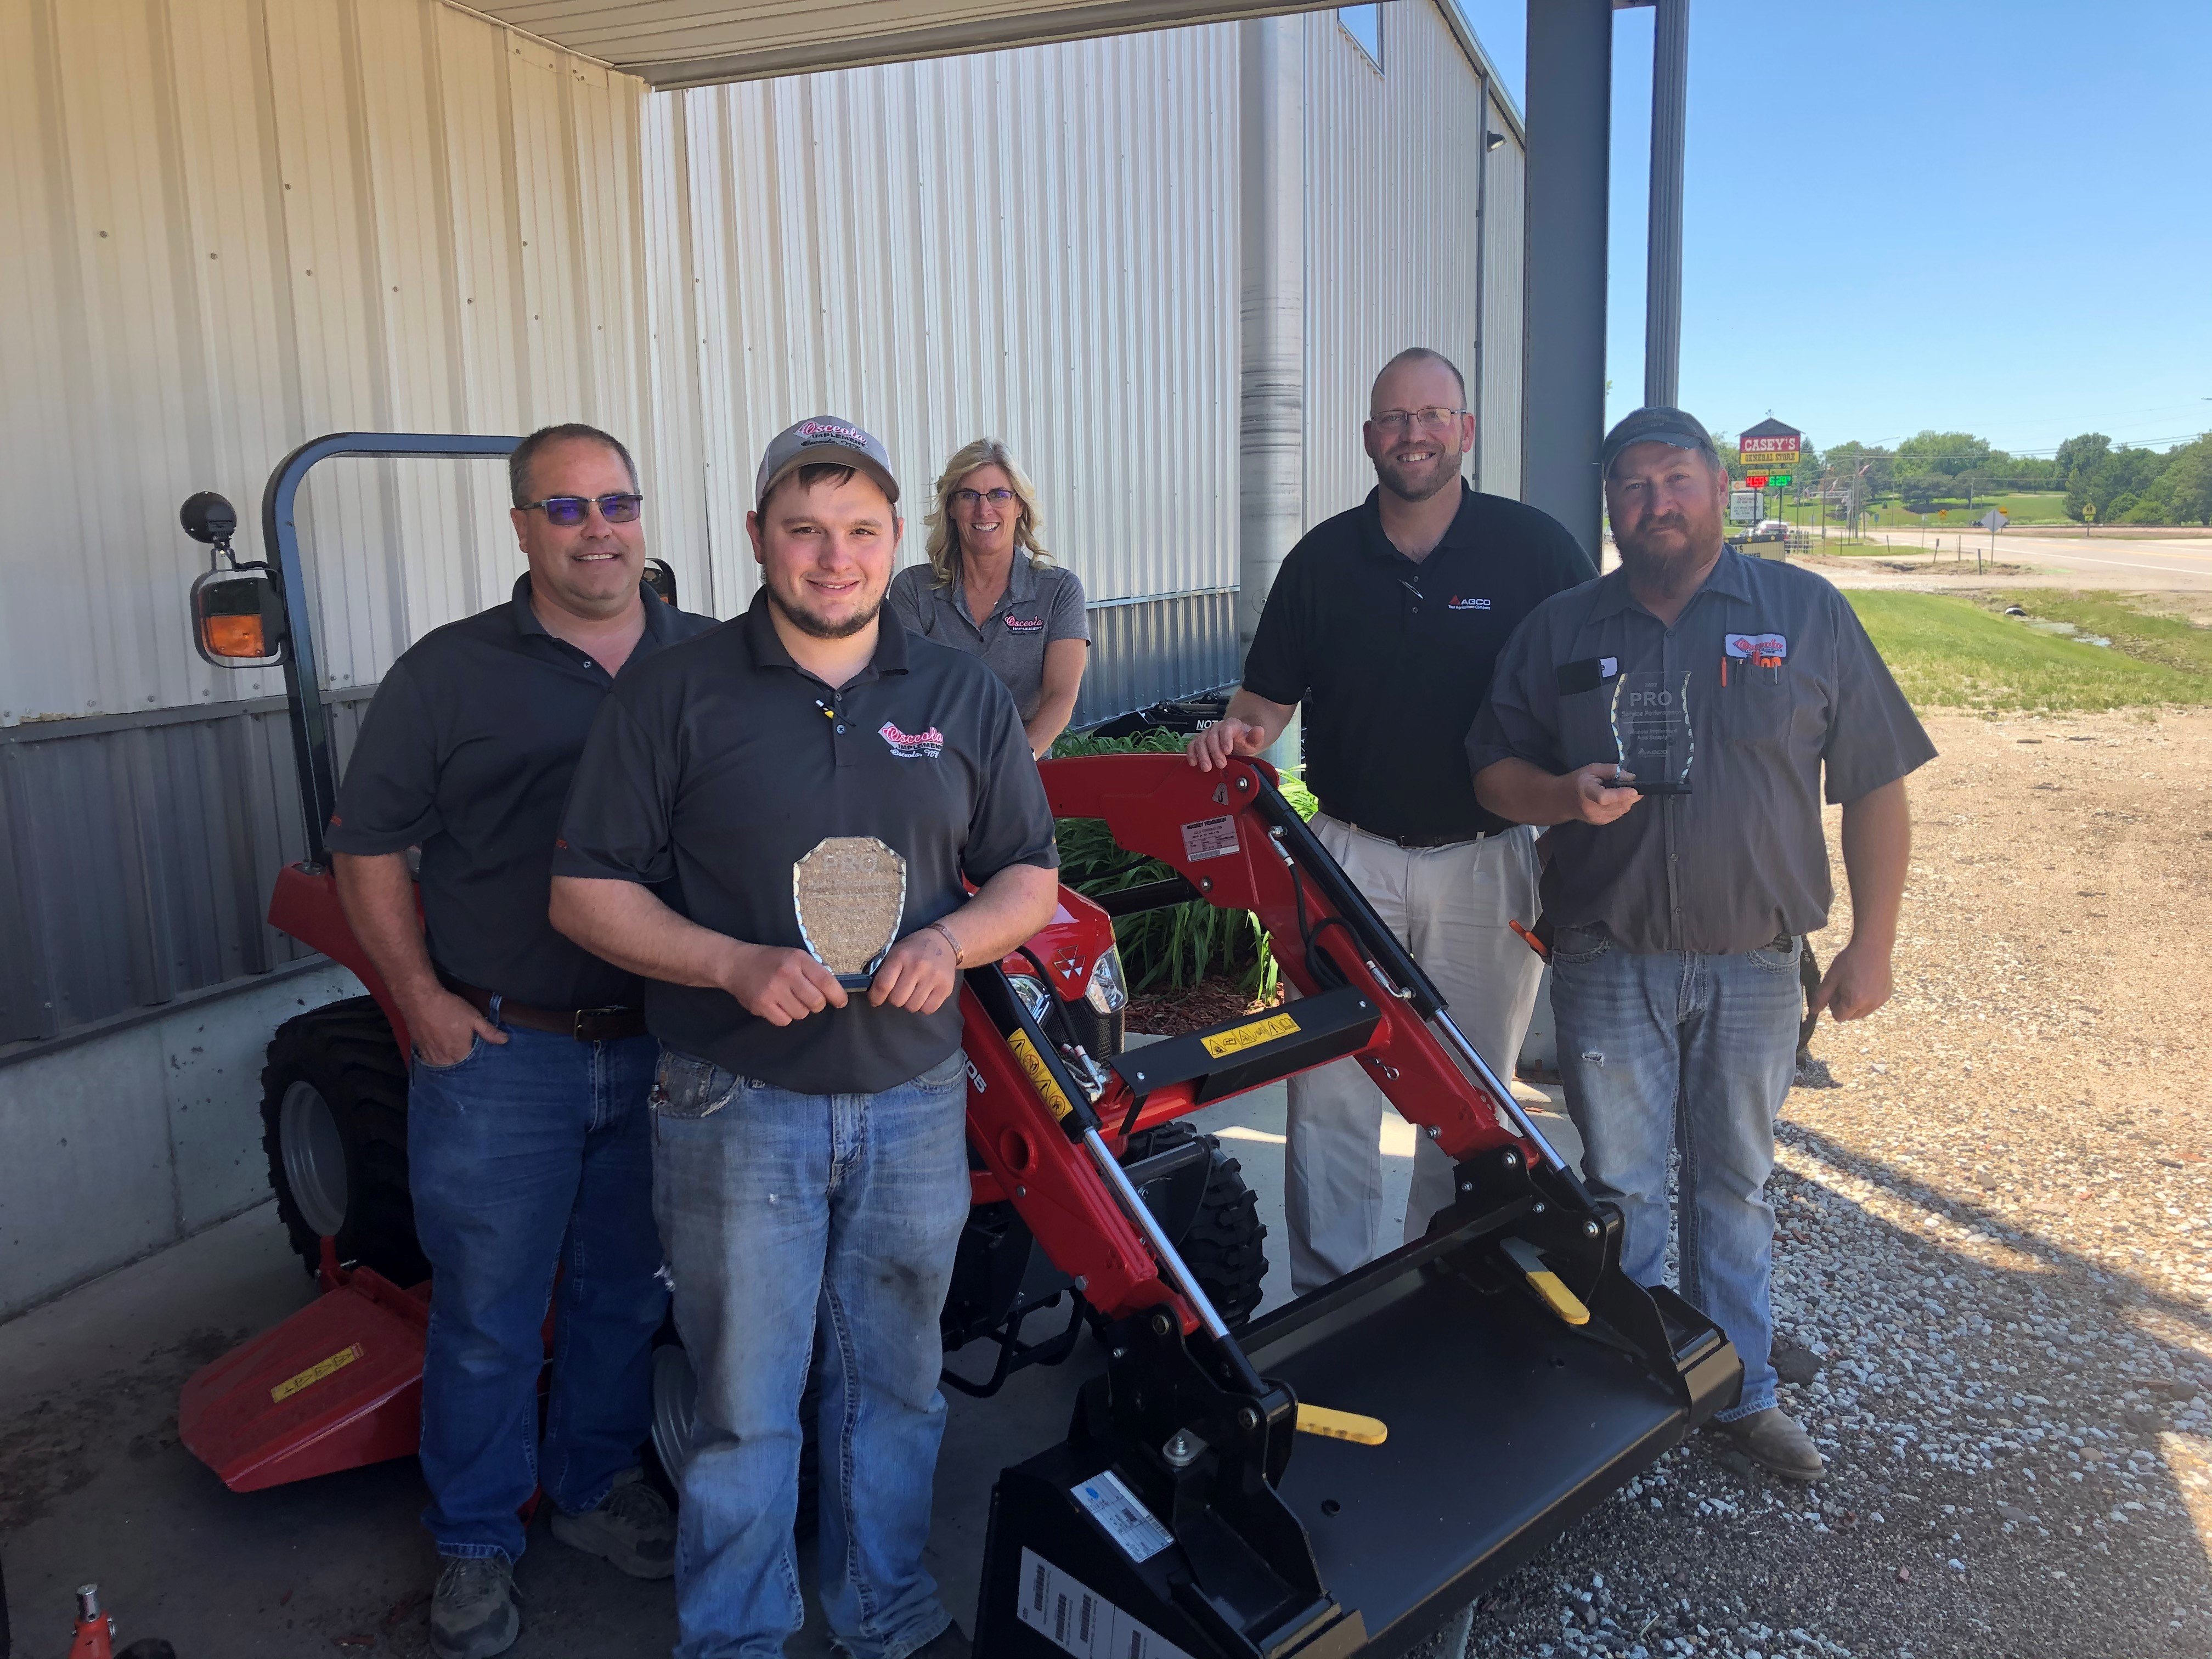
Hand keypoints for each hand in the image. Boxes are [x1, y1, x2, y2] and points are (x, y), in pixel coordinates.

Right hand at [403, 987, 506, 1065]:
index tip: (479, 1058)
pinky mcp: (419, 1049)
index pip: (470, 1066)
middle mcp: (444, 1059)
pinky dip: (436, 1058)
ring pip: (442, 1065)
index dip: (475, 1062)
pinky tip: (440, 1051)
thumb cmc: (448, 1008)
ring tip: (453, 1054)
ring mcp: (429, 1056)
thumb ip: (489, 1031)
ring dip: (448, 1062)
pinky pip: (430, 1060)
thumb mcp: (473, 1017)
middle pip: (456, 1067)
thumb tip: (505, 1040)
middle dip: (461, 1063)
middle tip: (466, 1055)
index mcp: (459, 1054)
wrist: (420, 999)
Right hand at [721, 943, 847, 1025]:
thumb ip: (813, 971)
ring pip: (801, 1014)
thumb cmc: (770, 961)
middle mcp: (786, 974)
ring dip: (799, 1010)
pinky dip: (784, 1016)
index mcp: (798, 959)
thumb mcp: (794, 956)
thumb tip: (834, 992)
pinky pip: (784, 1021)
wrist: (736, 964)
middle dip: (817, 1004)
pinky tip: (777, 1005)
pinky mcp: (761, 1004)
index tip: (841, 1002)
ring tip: (789, 999)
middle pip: (816, 1002)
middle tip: (809, 999)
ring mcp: (772, 990)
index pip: (826, 981)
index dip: (837, 995)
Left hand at [869, 928, 958, 1014]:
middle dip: (895, 998)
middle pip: (897, 1000)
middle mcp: (917, 966)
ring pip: (912, 1007)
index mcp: (901, 956)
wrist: (944, 942)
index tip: (875, 1000)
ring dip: (909, 1003)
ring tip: (912, 992)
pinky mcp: (946, 987)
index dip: (875, 997)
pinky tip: (924, 995)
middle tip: (899, 990)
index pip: (883, 985)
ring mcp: (933, 977)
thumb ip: (885, 970)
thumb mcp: (896, 952)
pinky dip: (923, 1006)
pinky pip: (928, 1010)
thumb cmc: (914, 949)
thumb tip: (874, 993)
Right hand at [1186, 717, 1268, 770]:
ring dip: (1202, 755)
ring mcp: (1207, 734)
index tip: (1227, 751)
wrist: (1238, 741)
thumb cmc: (1244, 740)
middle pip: (1212, 737)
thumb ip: (1256, 736)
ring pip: (1200, 741)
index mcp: (1231, 725)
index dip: (1225, 739)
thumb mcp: (1253, 740)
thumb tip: (1259, 730)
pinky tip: (1193, 762)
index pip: (1226, 729)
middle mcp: (1217, 728)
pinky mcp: (1200, 741)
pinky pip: (1192, 745)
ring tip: (1207, 767)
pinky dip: (1191, 754)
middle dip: (1215, 752)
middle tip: (1220, 764)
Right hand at [1559, 762, 1642, 825]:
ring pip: (1622, 810)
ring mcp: (1596, 818)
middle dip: (1631, 796)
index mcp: (1587, 792)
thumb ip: (1611, 770)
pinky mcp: (1601, 822)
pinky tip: (1616, 799)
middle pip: (1618, 805)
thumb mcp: (1592, 769)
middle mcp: (1591, 808)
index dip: (1621, 795)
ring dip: (1627, 801)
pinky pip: (1619, 814)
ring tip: (1624, 792)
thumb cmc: (1578, 781)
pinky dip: (1622, 806)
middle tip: (1635, 786)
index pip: (1604, 797)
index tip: (1634, 790)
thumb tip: (1631, 777)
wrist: (1563, 799)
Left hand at [1809, 938, 1893, 1021]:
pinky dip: (1866, 999)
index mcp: (1855, 1002)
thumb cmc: (1850, 960)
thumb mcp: (1831, 977)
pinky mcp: (1886, 996)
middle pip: (1851, 1017)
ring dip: (1856, 1004)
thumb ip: (1821, 996)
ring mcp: (1880, 1001)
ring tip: (1854, 984)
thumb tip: (1813, 1011)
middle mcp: (1870, 1005)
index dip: (1833, 1005)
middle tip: (1844, 986)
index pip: (1838, 1017)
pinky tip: (1865, 983)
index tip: (1835, 991)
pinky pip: (1872, 1005)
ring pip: (1862, 1013)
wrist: (1873, 946)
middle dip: (1844, 1006)